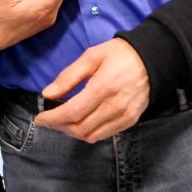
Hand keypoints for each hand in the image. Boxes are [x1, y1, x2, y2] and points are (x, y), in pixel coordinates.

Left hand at [35, 38, 149, 142]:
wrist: (152, 60)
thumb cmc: (118, 54)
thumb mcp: (91, 56)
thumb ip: (68, 76)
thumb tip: (47, 94)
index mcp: (102, 88)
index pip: (72, 112)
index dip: (52, 119)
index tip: (39, 118)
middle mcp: (114, 107)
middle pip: (79, 128)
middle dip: (60, 126)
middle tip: (50, 119)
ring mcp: (124, 117)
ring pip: (90, 136)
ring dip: (73, 132)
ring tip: (64, 121)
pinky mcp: (130, 121)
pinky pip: (104, 135)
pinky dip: (88, 132)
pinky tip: (83, 121)